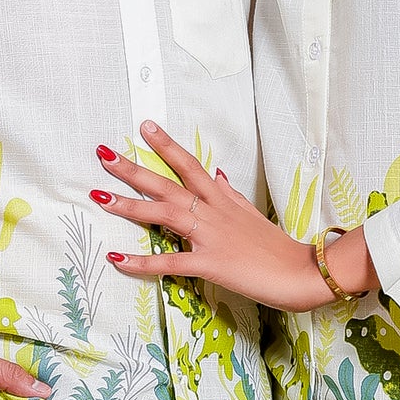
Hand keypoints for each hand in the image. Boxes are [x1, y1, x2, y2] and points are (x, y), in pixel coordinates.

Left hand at [94, 120, 364, 311]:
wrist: (299, 272)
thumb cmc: (275, 246)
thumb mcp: (251, 213)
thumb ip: (231, 193)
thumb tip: (218, 173)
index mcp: (221, 198)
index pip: (189, 165)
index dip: (166, 145)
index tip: (145, 126)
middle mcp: (212, 211)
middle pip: (167, 184)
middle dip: (133, 169)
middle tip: (103, 154)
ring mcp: (209, 237)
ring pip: (164, 215)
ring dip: (129, 206)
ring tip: (99, 197)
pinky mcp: (209, 264)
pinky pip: (169, 263)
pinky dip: (142, 262)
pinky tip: (117, 257)